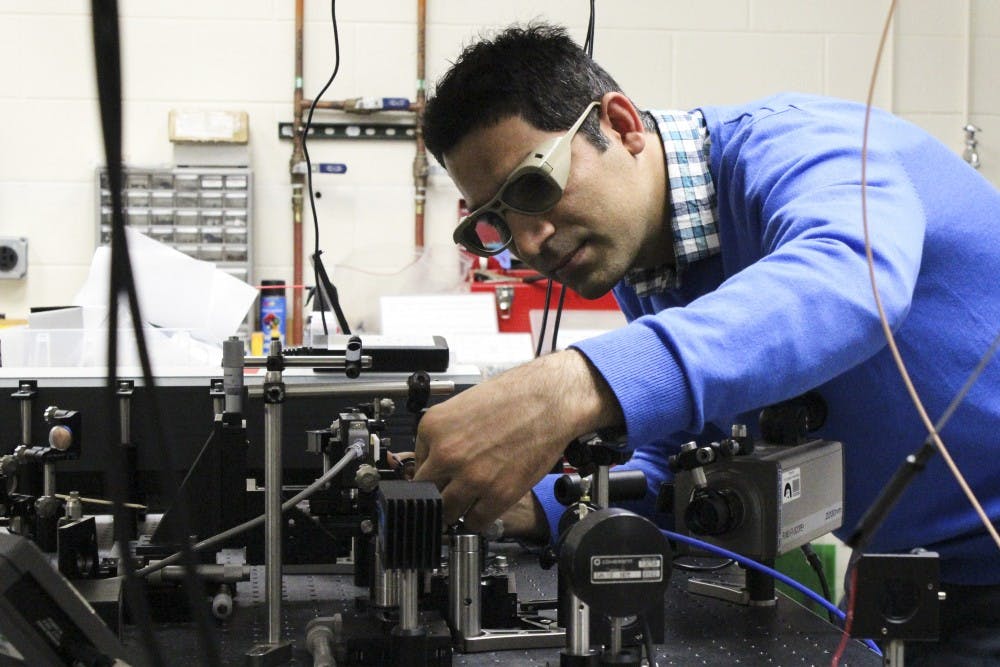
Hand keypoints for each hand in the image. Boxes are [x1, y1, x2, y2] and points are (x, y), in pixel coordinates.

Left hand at [413, 349, 622, 529]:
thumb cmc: (514, 397)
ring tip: (468, 502)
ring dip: (456, 511)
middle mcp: (446, 454)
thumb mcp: (461, 406)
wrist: (551, 399)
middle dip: (437, 497)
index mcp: (432, 428)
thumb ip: (442, 436)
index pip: (415, 467)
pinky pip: (475, 522)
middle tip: (448, 496)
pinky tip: (485, 506)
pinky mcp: (498, 494)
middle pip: (426, 494)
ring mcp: (471, 477)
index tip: (437, 481)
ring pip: (447, 513)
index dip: (429, 476)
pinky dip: (478, 518)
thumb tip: (432, 461)